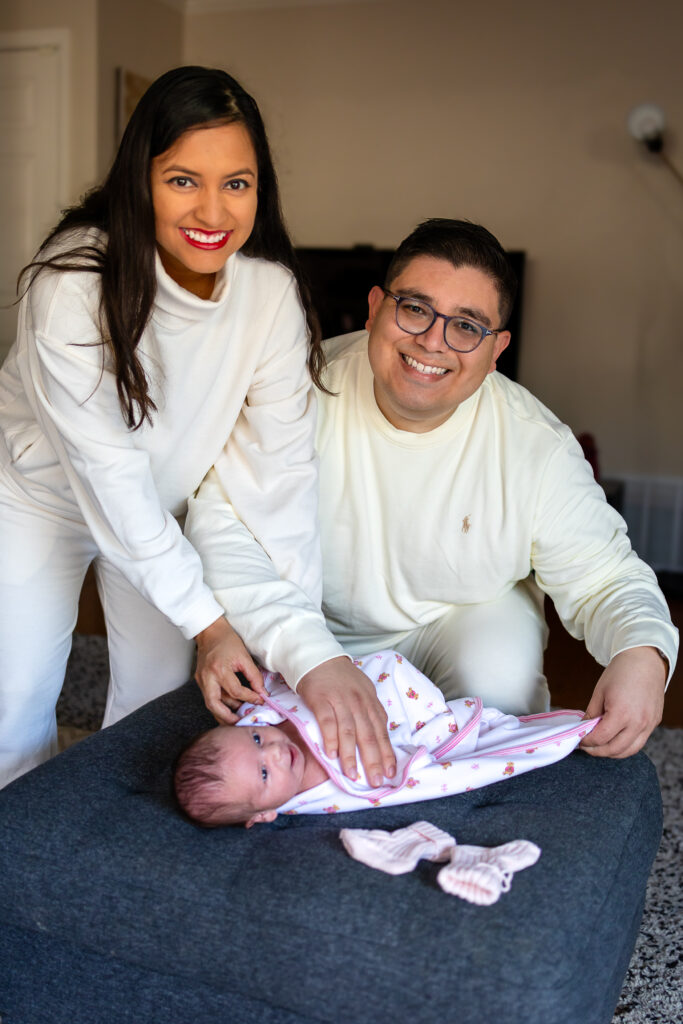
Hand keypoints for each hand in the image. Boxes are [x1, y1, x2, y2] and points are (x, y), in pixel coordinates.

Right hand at [194, 616, 265, 723]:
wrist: (209, 631)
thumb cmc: (227, 641)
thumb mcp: (244, 656)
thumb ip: (254, 676)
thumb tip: (262, 693)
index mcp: (219, 669)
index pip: (236, 691)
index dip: (250, 698)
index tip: (260, 700)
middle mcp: (207, 677)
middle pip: (214, 705)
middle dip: (227, 718)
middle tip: (241, 723)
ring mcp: (201, 680)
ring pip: (211, 704)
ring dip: (223, 712)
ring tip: (238, 717)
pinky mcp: (199, 680)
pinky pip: (209, 697)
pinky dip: (219, 704)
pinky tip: (229, 708)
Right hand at [297, 657, 396, 786]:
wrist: (318, 657)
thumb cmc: (341, 678)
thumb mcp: (363, 692)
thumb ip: (370, 713)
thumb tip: (379, 739)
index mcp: (370, 702)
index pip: (381, 731)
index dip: (386, 753)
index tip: (390, 773)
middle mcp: (359, 702)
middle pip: (368, 734)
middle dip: (373, 760)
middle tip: (375, 781)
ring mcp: (340, 700)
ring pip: (349, 730)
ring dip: (351, 754)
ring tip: (352, 774)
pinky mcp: (321, 699)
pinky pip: (327, 721)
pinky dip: (330, 738)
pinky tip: (331, 754)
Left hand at [580, 646, 666, 757]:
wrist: (644, 660)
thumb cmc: (620, 672)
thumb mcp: (599, 692)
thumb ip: (591, 714)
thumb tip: (584, 730)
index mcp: (621, 713)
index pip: (600, 738)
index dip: (586, 742)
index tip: (579, 740)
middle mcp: (638, 722)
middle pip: (615, 749)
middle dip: (597, 751)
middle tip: (587, 747)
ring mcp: (649, 724)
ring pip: (630, 750)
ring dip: (613, 752)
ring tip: (600, 746)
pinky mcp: (654, 722)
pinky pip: (640, 741)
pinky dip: (627, 745)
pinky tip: (616, 739)